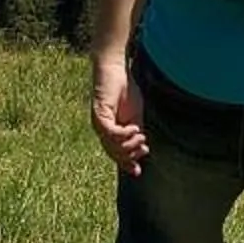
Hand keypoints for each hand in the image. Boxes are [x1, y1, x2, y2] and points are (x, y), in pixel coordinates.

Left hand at [90, 52, 147, 173]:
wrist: (117, 71)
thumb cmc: (126, 92)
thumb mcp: (135, 117)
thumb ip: (136, 134)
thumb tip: (143, 151)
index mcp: (110, 132)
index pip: (116, 155)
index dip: (126, 164)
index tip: (138, 171)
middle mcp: (102, 129)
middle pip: (113, 153)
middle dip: (131, 155)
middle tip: (145, 148)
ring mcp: (99, 122)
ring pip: (112, 145)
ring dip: (130, 145)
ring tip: (141, 136)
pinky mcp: (99, 114)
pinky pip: (111, 132)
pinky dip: (124, 134)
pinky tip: (135, 128)